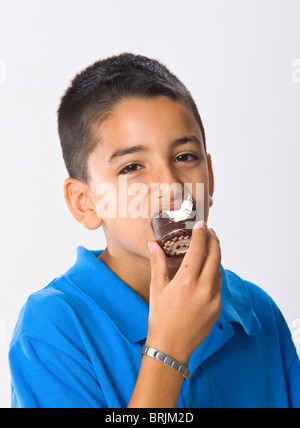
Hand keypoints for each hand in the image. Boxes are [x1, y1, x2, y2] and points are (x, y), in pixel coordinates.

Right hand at [147, 222, 221, 365]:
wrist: (171, 347)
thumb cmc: (160, 318)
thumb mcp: (156, 288)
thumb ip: (157, 263)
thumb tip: (153, 244)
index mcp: (186, 281)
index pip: (198, 249)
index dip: (201, 234)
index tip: (202, 224)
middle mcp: (203, 289)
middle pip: (215, 256)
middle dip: (214, 240)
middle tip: (210, 231)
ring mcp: (213, 299)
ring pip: (218, 270)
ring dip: (215, 257)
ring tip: (208, 249)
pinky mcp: (218, 308)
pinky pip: (218, 285)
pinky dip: (214, 274)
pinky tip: (207, 271)